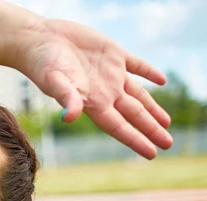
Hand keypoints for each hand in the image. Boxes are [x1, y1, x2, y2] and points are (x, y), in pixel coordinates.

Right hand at [19, 19, 171, 158]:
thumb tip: (68, 117)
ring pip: (138, 95)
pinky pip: (137, 65)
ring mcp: (110, 74)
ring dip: (153, 108)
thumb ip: (66, 98)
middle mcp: (104, 92)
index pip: (119, 126)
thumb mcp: (55, 82)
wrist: (39, 40)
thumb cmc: (43, 64)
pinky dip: (150, 72)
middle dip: (151, 129)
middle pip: (134, 114)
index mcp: (93, 102)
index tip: (152, 154)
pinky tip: (161, 80)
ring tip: (166, 123)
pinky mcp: (113, 54)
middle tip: (168, 144)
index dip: (136, 140)